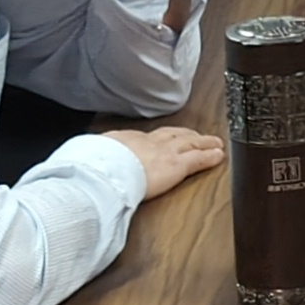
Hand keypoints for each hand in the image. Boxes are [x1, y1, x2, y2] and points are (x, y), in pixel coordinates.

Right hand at [100, 122, 224, 199]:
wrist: (104, 170)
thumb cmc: (94, 166)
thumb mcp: (91, 156)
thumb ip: (96, 157)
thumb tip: (85, 161)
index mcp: (127, 139)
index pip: (148, 137)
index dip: (161, 137)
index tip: (166, 138)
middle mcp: (149, 142)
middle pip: (173, 134)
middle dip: (186, 134)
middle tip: (196, 135)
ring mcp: (165, 152)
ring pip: (190, 142)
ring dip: (203, 141)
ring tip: (213, 142)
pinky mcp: (176, 166)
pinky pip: (198, 159)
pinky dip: (210, 157)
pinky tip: (218, 155)